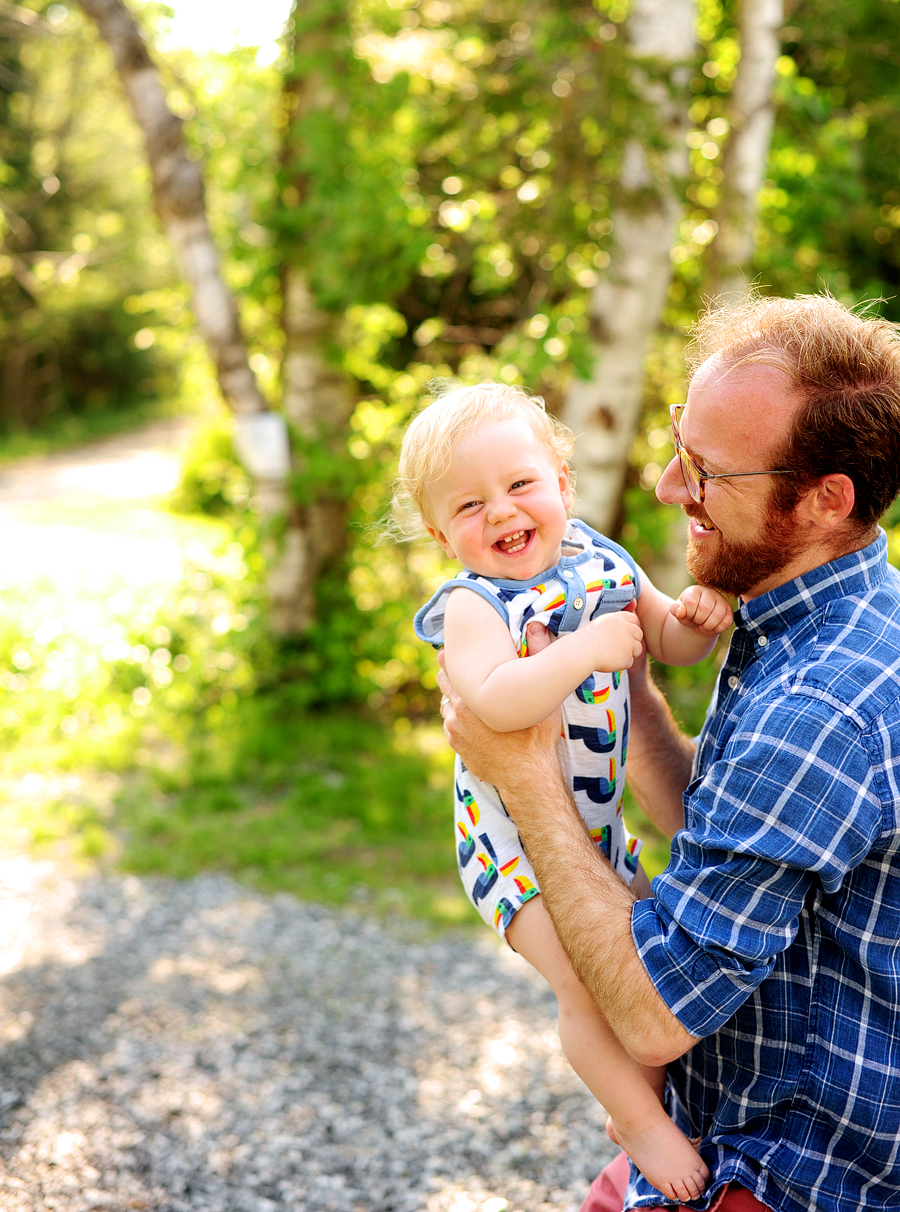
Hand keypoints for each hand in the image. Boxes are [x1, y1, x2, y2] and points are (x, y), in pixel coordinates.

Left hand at [437, 647, 560, 797]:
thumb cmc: (535, 736)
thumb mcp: (539, 697)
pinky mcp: (456, 746)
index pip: (449, 669)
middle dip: (452, 674)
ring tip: (468, 691)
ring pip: (446, 705)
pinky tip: (471, 714)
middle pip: (444, 684)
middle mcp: (456, 714)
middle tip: (460, 664)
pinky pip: (450, 724)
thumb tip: (537, 626)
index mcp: (470, 699)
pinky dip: (457, 717)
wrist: (527, 777)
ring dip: (454, 698)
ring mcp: (454, 732)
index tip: (453, 648)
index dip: (451, 658)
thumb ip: (537, 657)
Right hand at [587, 610, 643, 672]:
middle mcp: (628, 629)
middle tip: (618, 646)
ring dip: (628, 653)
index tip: (624, 635)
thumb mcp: (602, 622)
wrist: (582, 650)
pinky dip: (621, 664)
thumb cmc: (588, 637)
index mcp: (620, 618)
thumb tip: (628, 617)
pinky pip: (629, 662)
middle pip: (639, 635)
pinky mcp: (627, 657)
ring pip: (637, 649)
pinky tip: (609, 661)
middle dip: (632, 641)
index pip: (634, 620)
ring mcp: (629, 644)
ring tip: (611, 654)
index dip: (631, 628)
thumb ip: (617, 621)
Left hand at [670, 585, 733, 634]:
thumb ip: (675, 609)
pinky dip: (717, 629)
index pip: (691, 602)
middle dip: (698, 620)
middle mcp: (710, 592)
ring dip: (708, 626)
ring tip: (703, 626)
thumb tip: (680, 612)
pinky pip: (727, 622)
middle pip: (705, 608)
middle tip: (696, 621)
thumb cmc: (687, 614)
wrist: (698, 621)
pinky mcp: (729, 611)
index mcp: (695, 590)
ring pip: (718, 615)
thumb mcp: (678, 612)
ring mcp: (721, 600)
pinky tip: (712, 627)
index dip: (688, 614)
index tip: (688, 616)